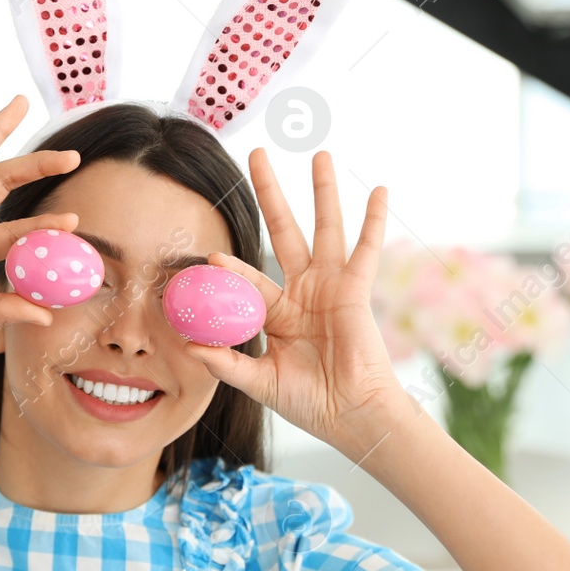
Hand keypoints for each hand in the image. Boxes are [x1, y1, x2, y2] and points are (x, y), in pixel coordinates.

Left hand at [182, 148, 406, 448]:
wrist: (351, 416)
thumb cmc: (310, 402)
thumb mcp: (260, 382)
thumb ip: (227, 363)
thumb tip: (189, 348)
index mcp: (278, 312)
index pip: (248, 280)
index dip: (230, 268)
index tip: (209, 255)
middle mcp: (304, 291)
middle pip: (283, 230)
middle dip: (271, 193)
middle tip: (256, 154)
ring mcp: (331, 287)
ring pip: (324, 228)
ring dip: (323, 191)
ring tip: (319, 154)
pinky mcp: (356, 291)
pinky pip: (366, 251)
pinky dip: (374, 222)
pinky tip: (380, 191)